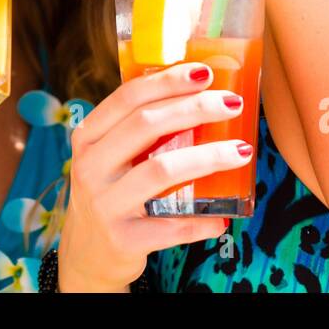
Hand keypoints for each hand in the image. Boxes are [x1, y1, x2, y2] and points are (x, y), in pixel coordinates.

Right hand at [58, 61, 254, 291]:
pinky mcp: (122, 240)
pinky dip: (202, 220)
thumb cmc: (111, 192)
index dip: (167, 81)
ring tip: (241, 151)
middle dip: (195, 109)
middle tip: (232, 104)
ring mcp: (104, 205)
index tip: (205, 73)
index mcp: (88, 138)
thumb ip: (139, 130)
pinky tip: (223, 216)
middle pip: (146, 126)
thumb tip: (201, 94)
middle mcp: (90, 167)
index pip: (128, 98)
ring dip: (208, 157)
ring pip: (161, 170)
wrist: (87, 255)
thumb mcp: (109, 157)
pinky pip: (171, 227)